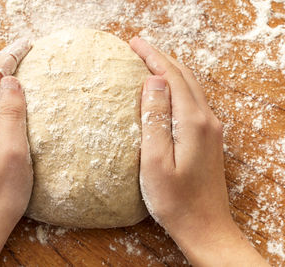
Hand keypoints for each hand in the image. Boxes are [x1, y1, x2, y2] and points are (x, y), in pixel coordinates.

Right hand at [130, 37, 268, 265]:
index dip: (152, 57)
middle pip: (184, 76)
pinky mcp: (209, 138)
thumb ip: (154, 119)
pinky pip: (193, 101)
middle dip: (160, 58)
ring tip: (149, 61)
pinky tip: (166, 90)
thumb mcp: (155, 161)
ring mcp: (211, 129)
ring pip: (190, 87)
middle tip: (137, 47)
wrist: (205, 227)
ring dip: (170, 70)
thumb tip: (152, 82)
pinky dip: (178, 87)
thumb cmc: (175, 201)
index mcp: (192, 122)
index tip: (133, 44)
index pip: (171, 77)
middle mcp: (207, 120)